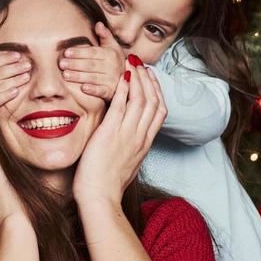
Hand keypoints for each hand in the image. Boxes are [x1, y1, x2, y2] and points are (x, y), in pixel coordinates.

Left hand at [59, 22, 126, 99]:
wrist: (129, 80)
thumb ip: (105, 36)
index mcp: (110, 55)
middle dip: (75, 64)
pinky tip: (83, 88)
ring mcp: (112, 80)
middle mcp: (112, 67)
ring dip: (79, 76)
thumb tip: (98, 24)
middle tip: (61, 64)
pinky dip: (93, 90)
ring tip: (65, 75)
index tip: (66, 52)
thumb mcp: (113, 47)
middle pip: (91, 65)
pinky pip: (102, 91)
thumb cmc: (115, 62)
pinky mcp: (111, 92)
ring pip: (93, 78)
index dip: (80, 52)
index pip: (93, 53)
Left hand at [72, 64, 166, 208]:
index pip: (159, 112)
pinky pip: (121, 105)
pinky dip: (123, 88)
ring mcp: (127, 134)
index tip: (151, 79)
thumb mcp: (127, 164)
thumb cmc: (107, 185)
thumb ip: (130, 149)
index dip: (157, 92)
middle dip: (149, 79)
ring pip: (140, 99)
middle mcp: (140, 137)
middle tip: (143, 64)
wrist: (100, 197)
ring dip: (137, 78)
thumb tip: (127, 141)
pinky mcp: (111, 133)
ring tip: (132, 63)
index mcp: (144, 144)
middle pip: (153, 101)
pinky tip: (121, 75)